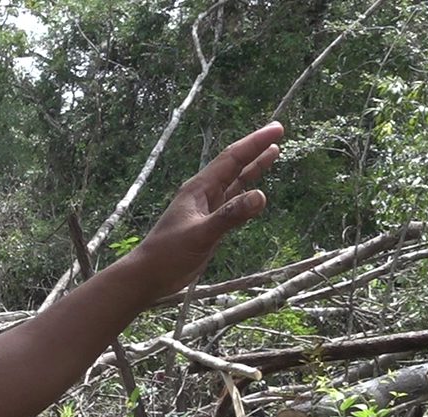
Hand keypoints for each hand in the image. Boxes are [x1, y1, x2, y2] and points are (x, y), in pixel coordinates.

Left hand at [129, 121, 284, 297]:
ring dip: (253, 168)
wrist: (148, 275)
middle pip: (234, 165)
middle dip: (256, 149)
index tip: (277, 129)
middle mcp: (203, 194)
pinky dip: (246, 193)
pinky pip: (232, 202)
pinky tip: (255, 192)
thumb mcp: (201, 234)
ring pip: (235, 182)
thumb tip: (260, 196)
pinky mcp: (209, 224)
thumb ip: (229, 216)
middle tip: (278, 132)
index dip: (255, 143)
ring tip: (273, 152)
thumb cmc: (168, 254)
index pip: (232, 159)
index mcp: (199, 189)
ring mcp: (206, 208)